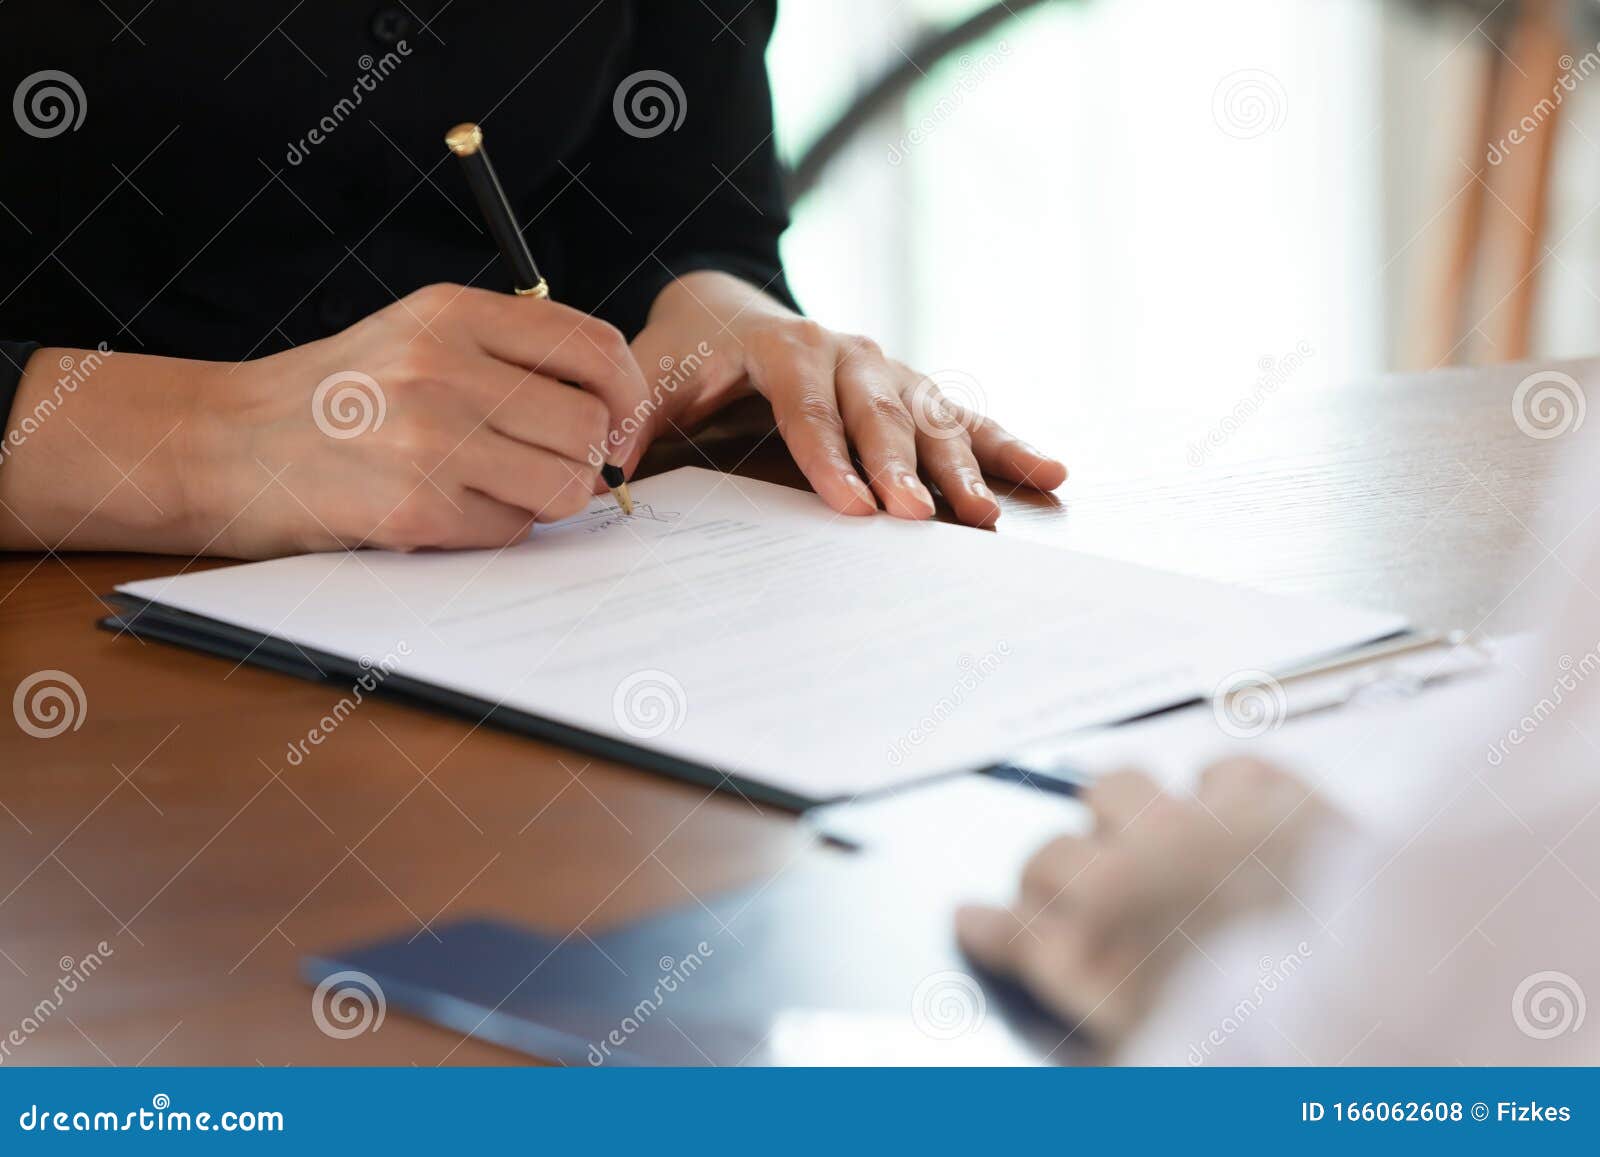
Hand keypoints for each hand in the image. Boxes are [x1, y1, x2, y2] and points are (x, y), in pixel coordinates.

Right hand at [194, 283, 648, 555]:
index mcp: (453, 313)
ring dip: (545, 499)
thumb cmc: (340, 395)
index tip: (617, 423)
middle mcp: (443, 368)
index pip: (594, 347)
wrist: (228, 444)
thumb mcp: (419, 335)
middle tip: (553, 467)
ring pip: (564, 485)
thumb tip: (614, 409)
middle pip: (588, 425)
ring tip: (494, 487)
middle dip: (586, 458)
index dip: (625, 394)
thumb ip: (510, 354)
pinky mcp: (416, 508)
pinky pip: (513, 531)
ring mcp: (429, 440)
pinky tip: (448, 510)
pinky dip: (496, 531)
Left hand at [626, 273, 1066, 526]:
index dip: (830, 455)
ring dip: (962, 466)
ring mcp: (888, 368)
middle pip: (881, 411)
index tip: (850, 505)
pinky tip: (1050, 475)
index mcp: (784, 346)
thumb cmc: (692, 352)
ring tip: (986, 516)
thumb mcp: (655, 370)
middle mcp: (846, 351)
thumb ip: (635, 412)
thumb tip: (608, 466)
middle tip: (920, 519)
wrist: (730, 308)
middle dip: (901, 467)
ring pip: (932, 416)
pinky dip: (1008, 445)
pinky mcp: (914, 387)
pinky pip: (966, 416)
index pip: (809, 405)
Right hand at [955, 759, 1342, 1045]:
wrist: (1402, 1010)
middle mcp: (1135, 871)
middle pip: (1051, 854)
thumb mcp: (1144, 1026)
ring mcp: (1202, 825)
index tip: (981, 920)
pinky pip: (1224, 767)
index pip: (1015, 925)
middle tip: (1085, 896)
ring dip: (1118, 813)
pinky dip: (1221, 789)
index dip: (997, 926)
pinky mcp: (1278, 798)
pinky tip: (1229, 814)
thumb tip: (974, 920)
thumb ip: (1058, 974)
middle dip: (1057, 875)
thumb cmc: (1272, 1040)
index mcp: (1104, 945)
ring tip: (1143, 836)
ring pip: (1116, 785)